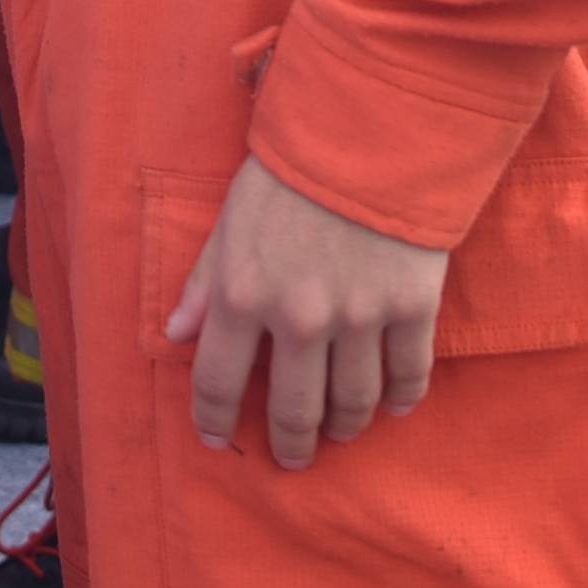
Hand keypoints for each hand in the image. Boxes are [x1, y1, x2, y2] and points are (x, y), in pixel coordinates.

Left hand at [166, 157, 446, 473]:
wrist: (374, 128)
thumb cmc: (291, 169)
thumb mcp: (231, 218)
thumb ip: (203, 281)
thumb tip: (174, 336)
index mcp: (242, 294)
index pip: (217, 382)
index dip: (214, 419)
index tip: (218, 439)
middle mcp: (298, 318)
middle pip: (293, 411)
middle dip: (292, 445)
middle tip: (294, 459)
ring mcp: (359, 317)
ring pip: (352, 403)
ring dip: (345, 427)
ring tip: (341, 432)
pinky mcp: (412, 307)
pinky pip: (409, 375)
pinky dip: (403, 400)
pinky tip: (396, 408)